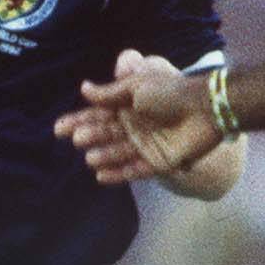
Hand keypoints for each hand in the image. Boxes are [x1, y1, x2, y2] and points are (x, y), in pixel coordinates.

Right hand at [53, 50, 221, 185]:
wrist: (206, 108)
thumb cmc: (170, 93)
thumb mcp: (136, 87)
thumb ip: (109, 92)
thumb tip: (83, 88)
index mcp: (128, 106)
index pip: (98, 114)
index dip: (78, 121)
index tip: (58, 129)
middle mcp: (134, 126)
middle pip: (106, 134)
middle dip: (90, 137)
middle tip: (77, 140)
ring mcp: (146, 145)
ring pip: (118, 153)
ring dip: (103, 156)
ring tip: (90, 158)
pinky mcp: (158, 162)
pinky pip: (135, 170)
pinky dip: (119, 174)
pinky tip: (101, 177)